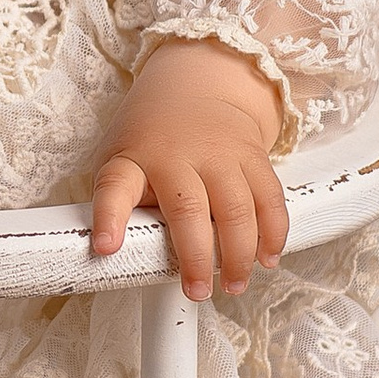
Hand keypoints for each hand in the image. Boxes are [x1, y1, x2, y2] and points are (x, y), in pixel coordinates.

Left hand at [90, 39, 285, 300]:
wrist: (195, 85)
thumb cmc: (150, 139)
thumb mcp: (121, 159)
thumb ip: (125, 203)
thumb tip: (132, 256)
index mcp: (134, 159)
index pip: (115, 187)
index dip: (109, 219)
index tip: (105, 248)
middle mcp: (178, 154)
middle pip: (187, 208)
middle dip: (196, 257)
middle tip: (197, 291)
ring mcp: (219, 153)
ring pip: (236, 207)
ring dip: (239, 253)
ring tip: (234, 285)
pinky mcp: (253, 155)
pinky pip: (269, 197)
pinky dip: (273, 232)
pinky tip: (267, 258)